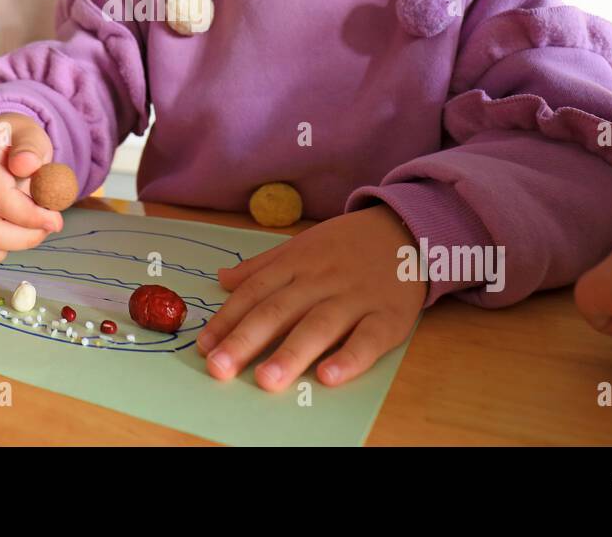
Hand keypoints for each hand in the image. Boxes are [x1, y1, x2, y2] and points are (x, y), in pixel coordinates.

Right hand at [0, 112, 64, 270]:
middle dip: (26, 236)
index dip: (30, 215)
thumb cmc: (16, 141)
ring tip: (31, 229)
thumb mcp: (29, 133)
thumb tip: (25, 164)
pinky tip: (9, 241)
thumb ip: (30, 146)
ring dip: (10, 246)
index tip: (56, 218)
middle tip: (49, 223)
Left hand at [197, 205, 425, 391]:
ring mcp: (355, 299)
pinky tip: (328, 377)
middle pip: (279, 311)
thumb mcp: (302, 245)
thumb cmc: (346, 245)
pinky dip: (349, 358)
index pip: (255, 293)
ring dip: (292, 353)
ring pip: (319, 326)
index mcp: (297, 264)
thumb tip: (223, 280)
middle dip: (246, 340)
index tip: (204, 347)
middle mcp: (321, 281)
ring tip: (266, 380)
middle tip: (220, 368)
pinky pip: (368, 340)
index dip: (228, 319)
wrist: (406, 230)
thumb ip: (262, 266)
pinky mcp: (388, 317)